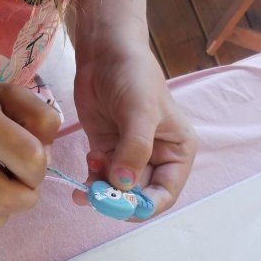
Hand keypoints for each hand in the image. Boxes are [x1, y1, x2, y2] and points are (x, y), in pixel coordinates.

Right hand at [0, 83, 60, 228]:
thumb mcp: (15, 96)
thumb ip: (42, 119)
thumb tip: (44, 160)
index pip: (29, 159)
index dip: (42, 162)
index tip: (32, 154)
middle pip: (8, 199)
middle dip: (28, 194)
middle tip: (23, 178)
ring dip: (12, 204)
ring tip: (4, 179)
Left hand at [72, 44, 196, 217]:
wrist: (104, 53)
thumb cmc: (133, 76)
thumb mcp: (139, 111)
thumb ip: (135, 148)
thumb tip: (124, 184)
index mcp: (177, 152)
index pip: (165, 193)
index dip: (144, 206)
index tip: (120, 208)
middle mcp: (156, 158)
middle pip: (138, 196)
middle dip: (117, 202)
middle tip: (93, 200)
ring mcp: (130, 156)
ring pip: (116, 190)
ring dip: (100, 193)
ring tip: (82, 190)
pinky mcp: (107, 150)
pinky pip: (100, 177)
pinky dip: (91, 181)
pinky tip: (85, 169)